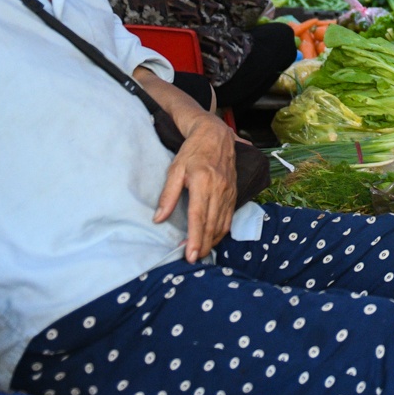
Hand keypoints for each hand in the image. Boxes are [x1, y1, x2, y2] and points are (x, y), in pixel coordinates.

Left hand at [153, 115, 236, 262]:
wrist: (216, 135)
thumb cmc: (192, 152)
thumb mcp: (174, 169)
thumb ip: (167, 195)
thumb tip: (158, 218)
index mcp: (202, 182)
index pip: (198, 216)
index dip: (195, 238)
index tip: (190, 255)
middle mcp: (219, 188)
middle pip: (212, 224)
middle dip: (203, 245)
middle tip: (193, 259)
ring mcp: (229, 191)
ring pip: (223, 223)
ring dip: (212, 240)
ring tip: (200, 251)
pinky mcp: (234, 192)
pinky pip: (229, 217)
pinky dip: (221, 231)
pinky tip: (212, 238)